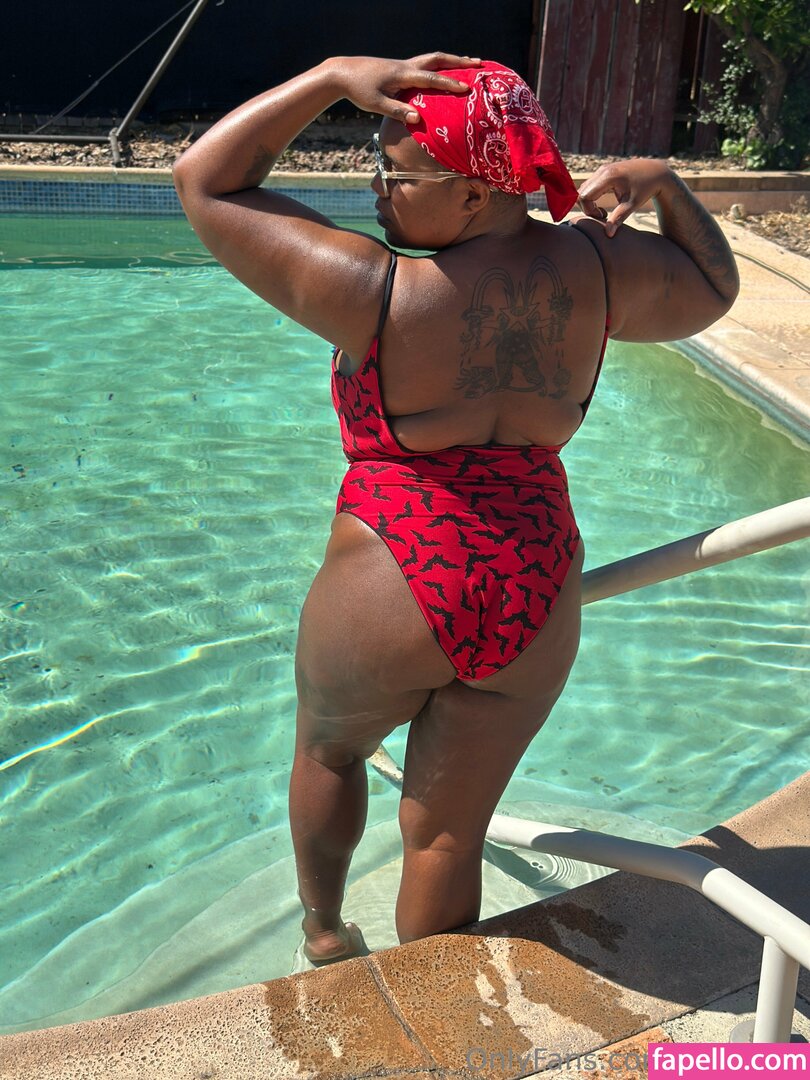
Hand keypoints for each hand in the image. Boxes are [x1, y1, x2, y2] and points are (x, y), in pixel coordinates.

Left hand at [330, 53, 480, 124]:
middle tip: (479, 63)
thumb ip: (397, 111)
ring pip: (432, 59)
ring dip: (451, 60)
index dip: (450, 84)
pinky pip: (425, 63)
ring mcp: (403, 64)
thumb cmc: (358, 90)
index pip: (431, 79)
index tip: (467, 88)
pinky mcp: (399, 67)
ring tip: (468, 62)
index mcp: (402, 75)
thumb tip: (417, 119)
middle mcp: (406, 66)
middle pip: (437, 60)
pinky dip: (439, 65)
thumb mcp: (376, 104)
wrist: (342, 72)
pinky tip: (444, 70)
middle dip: (459, 62)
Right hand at [578, 159, 675, 237]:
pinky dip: (592, 197)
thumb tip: (608, 235)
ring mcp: (603, 169)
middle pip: (581, 192)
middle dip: (587, 208)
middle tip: (602, 217)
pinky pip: (590, 185)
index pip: (585, 196)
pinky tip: (603, 205)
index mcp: (608, 177)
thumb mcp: (631, 205)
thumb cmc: (645, 189)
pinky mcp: (604, 170)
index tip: (603, 217)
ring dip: (589, 203)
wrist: (656, 172)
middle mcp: (603, 170)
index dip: (588, 211)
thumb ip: (618, 219)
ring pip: (584, 189)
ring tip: (603, 212)